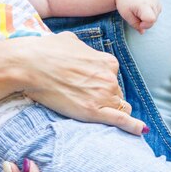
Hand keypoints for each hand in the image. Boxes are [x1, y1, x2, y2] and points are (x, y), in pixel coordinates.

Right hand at [21, 31, 143, 134]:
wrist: (30, 64)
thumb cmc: (46, 51)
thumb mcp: (71, 41)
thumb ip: (83, 48)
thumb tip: (81, 52)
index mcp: (107, 61)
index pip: (113, 77)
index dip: (101, 82)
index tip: (89, 85)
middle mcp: (109, 77)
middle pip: (116, 93)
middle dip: (104, 96)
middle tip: (83, 96)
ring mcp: (103, 95)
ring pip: (118, 107)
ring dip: (108, 109)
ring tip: (90, 109)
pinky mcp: (93, 112)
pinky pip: (121, 121)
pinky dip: (132, 126)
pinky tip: (140, 130)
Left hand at [115, 0, 160, 33]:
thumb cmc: (124, 3)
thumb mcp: (126, 16)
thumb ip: (135, 25)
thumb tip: (143, 32)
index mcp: (143, 4)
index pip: (151, 19)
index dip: (146, 24)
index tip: (139, 23)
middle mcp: (152, 0)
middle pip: (154, 19)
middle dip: (146, 21)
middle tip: (136, 15)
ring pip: (156, 15)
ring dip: (149, 17)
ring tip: (139, 10)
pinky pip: (157, 10)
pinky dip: (151, 12)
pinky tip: (144, 7)